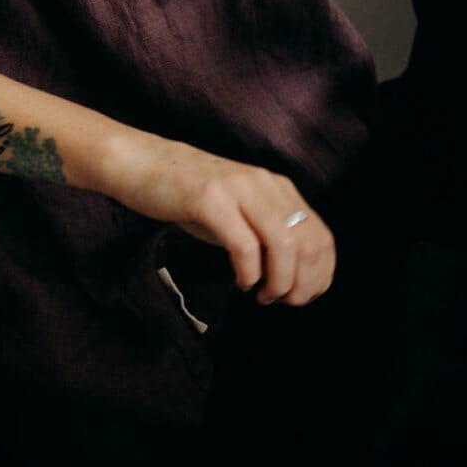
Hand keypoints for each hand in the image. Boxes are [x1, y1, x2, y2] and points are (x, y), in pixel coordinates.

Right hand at [102, 135, 334, 304]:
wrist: (144, 163)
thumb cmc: (192, 197)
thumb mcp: (240, 212)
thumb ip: (267, 235)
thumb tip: (294, 278)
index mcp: (280, 189)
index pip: (322, 236)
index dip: (320, 275)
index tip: (304, 297)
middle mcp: (266, 185)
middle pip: (309, 243)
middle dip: (303, 283)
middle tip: (283, 302)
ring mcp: (240, 189)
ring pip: (284, 243)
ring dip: (280, 281)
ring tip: (264, 296)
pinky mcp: (211, 199)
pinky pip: (244, 244)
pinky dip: (249, 272)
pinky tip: (241, 283)